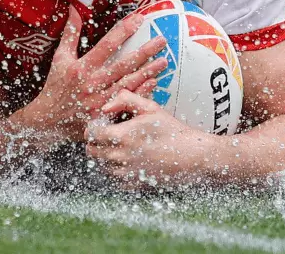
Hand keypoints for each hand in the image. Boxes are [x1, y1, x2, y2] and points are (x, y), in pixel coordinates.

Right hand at [20, 7, 167, 142]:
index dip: (124, 31)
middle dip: (144, 51)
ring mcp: (100, 100)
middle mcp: (93, 83)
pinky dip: (141, 92)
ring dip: (147, 72)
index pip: (107, 44)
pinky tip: (154, 83)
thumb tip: (74, 10)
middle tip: (162, 40)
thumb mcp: (60, 58)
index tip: (139, 19)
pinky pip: (126, 101)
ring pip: (129, 83)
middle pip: (124, 64)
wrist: (48, 120)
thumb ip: (70, 34)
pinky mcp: (105, 114)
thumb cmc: (55, 86)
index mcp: (82, 67)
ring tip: (164, 61)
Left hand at [85, 89, 221, 189]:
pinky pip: (113, 179)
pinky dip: (115, 170)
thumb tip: (105, 107)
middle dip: (95, 142)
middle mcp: (121, 156)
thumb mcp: (150, 108)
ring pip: (101, 166)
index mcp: (122, 136)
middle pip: (92, 151)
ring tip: (118, 147)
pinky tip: (127, 161)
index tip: (101, 124)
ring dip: (104, 157)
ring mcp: (126, 173)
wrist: (192, 155)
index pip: (91, 134)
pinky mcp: (133, 184)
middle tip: (107, 135)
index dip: (93, 128)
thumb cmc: (172, 130)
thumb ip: (125, 100)